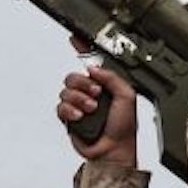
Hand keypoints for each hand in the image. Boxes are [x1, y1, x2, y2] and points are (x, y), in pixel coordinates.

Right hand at [57, 50, 138, 167]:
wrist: (112, 150)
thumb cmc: (123, 127)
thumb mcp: (127, 96)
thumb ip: (112, 78)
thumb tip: (93, 69)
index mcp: (107, 85)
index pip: (92, 63)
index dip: (82, 50)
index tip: (74, 37)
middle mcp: (92, 92)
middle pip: (74, 76)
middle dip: (83, 84)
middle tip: (96, 94)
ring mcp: (79, 104)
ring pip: (66, 90)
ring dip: (79, 99)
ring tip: (91, 110)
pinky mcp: (69, 117)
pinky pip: (60, 106)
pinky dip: (70, 110)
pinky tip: (80, 117)